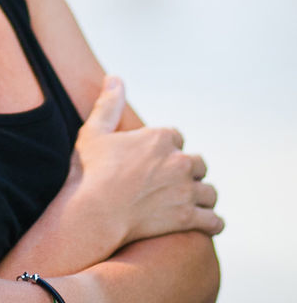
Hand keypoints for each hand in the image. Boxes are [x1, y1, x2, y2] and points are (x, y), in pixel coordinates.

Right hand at [69, 76, 223, 246]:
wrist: (93, 213)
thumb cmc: (90, 172)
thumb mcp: (93, 132)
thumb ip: (108, 104)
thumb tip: (115, 78)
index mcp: (160, 138)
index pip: (177, 138)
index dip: (168, 148)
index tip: (156, 159)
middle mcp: (179, 161)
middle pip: (198, 164)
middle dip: (189, 172)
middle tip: (175, 183)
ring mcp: (186, 191)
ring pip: (209, 193)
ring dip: (202, 197)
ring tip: (192, 204)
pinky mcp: (188, 218)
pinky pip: (214, 220)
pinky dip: (212, 223)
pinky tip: (207, 224)